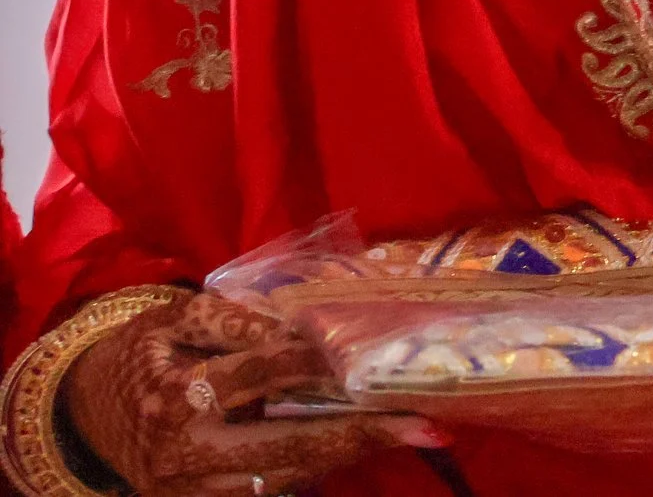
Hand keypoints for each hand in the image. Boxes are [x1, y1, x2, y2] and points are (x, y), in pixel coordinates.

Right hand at [64, 291, 443, 496]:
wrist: (82, 415)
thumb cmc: (139, 355)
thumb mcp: (173, 319)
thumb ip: (233, 318)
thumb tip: (299, 325)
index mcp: (176, 396)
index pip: (261, 374)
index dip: (317, 360)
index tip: (370, 351)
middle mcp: (186, 453)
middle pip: (286, 445)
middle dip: (359, 435)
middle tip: (424, 424)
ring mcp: (194, 489)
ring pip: (286, 476)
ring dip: (348, 453)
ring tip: (410, 432)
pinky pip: (269, 490)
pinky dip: (316, 467)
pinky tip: (358, 446)